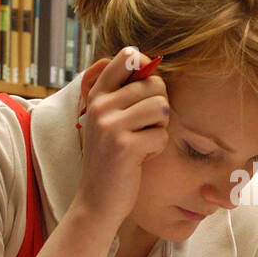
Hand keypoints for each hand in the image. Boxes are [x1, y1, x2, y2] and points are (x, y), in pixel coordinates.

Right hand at [72, 47, 169, 228]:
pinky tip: (141, 157)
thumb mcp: (107, 119)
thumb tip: (143, 59)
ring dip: (160, 127)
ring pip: (160, 107)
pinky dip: (157, 147)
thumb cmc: (110, 157)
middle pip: (154, 84)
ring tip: (144, 140)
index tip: (147, 88)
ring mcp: (110, 125)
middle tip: (145, 126)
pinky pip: (161, 134)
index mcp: (96, 94)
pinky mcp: (124, 146)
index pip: (127, 57)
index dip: (147, 67)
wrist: (97, 199)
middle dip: (159, 106)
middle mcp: (100, 105)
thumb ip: (120, 91)